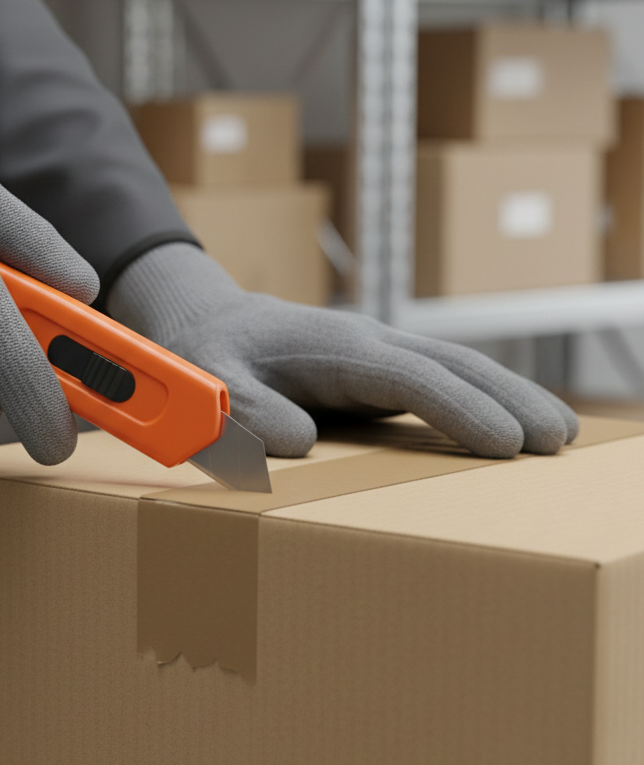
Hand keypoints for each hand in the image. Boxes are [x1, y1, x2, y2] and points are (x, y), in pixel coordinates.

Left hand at [108, 243, 576, 457]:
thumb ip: (245, 411)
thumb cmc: (205, 356)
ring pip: (452, 366)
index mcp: (331, 347)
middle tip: (559, 439)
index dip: (456, 407)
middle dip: (506, 396)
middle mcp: (364, 344)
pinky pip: (436, 380)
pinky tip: (503, 423)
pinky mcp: (373, 369)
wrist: (205, 321)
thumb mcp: (206, 383)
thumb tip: (302, 443)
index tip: (504, 441)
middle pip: (449, 363)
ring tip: (557, 433)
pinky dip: (476, 397)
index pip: (408, 376)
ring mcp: (374, 354)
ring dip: (505, 395)